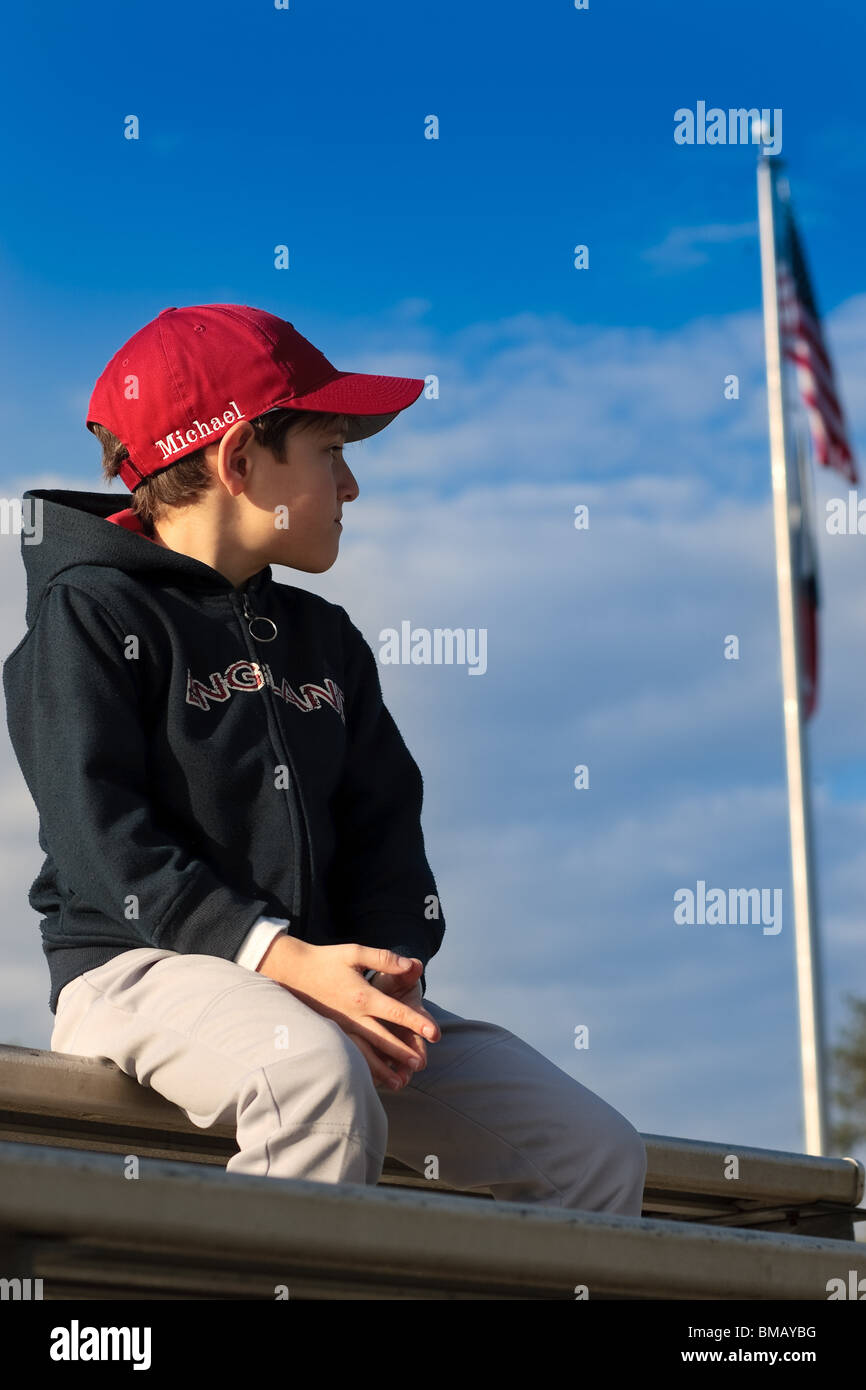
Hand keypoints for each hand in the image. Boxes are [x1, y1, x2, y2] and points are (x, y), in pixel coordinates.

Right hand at [256, 938, 439, 1090]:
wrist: (293, 971)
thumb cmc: (327, 960)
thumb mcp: (355, 953)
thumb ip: (384, 959)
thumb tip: (411, 963)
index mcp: (362, 996)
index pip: (395, 1012)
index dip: (416, 1023)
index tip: (434, 1034)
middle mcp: (353, 1015)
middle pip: (382, 1038)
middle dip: (402, 1052)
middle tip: (420, 1064)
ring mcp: (341, 1027)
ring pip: (365, 1053)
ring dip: (383, 1069)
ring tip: (400, 1083)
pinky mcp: (333, 1033)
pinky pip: (350, 1054)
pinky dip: (363, 1068)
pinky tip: (373, 1079)